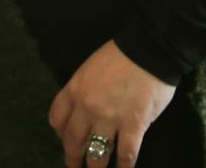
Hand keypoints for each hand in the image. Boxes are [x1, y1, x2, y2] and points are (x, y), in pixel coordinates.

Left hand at [48, 41, 175, 167]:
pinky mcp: (133, 126)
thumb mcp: (90, 69)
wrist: (148, 49)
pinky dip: (123, 167)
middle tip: (74, 167)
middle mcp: (86, 107)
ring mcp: (109, 118)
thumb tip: (86, 113)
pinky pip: (125, 154)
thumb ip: (84, 91)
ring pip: (96, 153)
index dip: (60, 133)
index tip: (65, 140)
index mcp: (74, 89)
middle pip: (73, 141)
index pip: (57, 118)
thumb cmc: (120, 55)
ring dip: (95, 167)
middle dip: (72, 158)